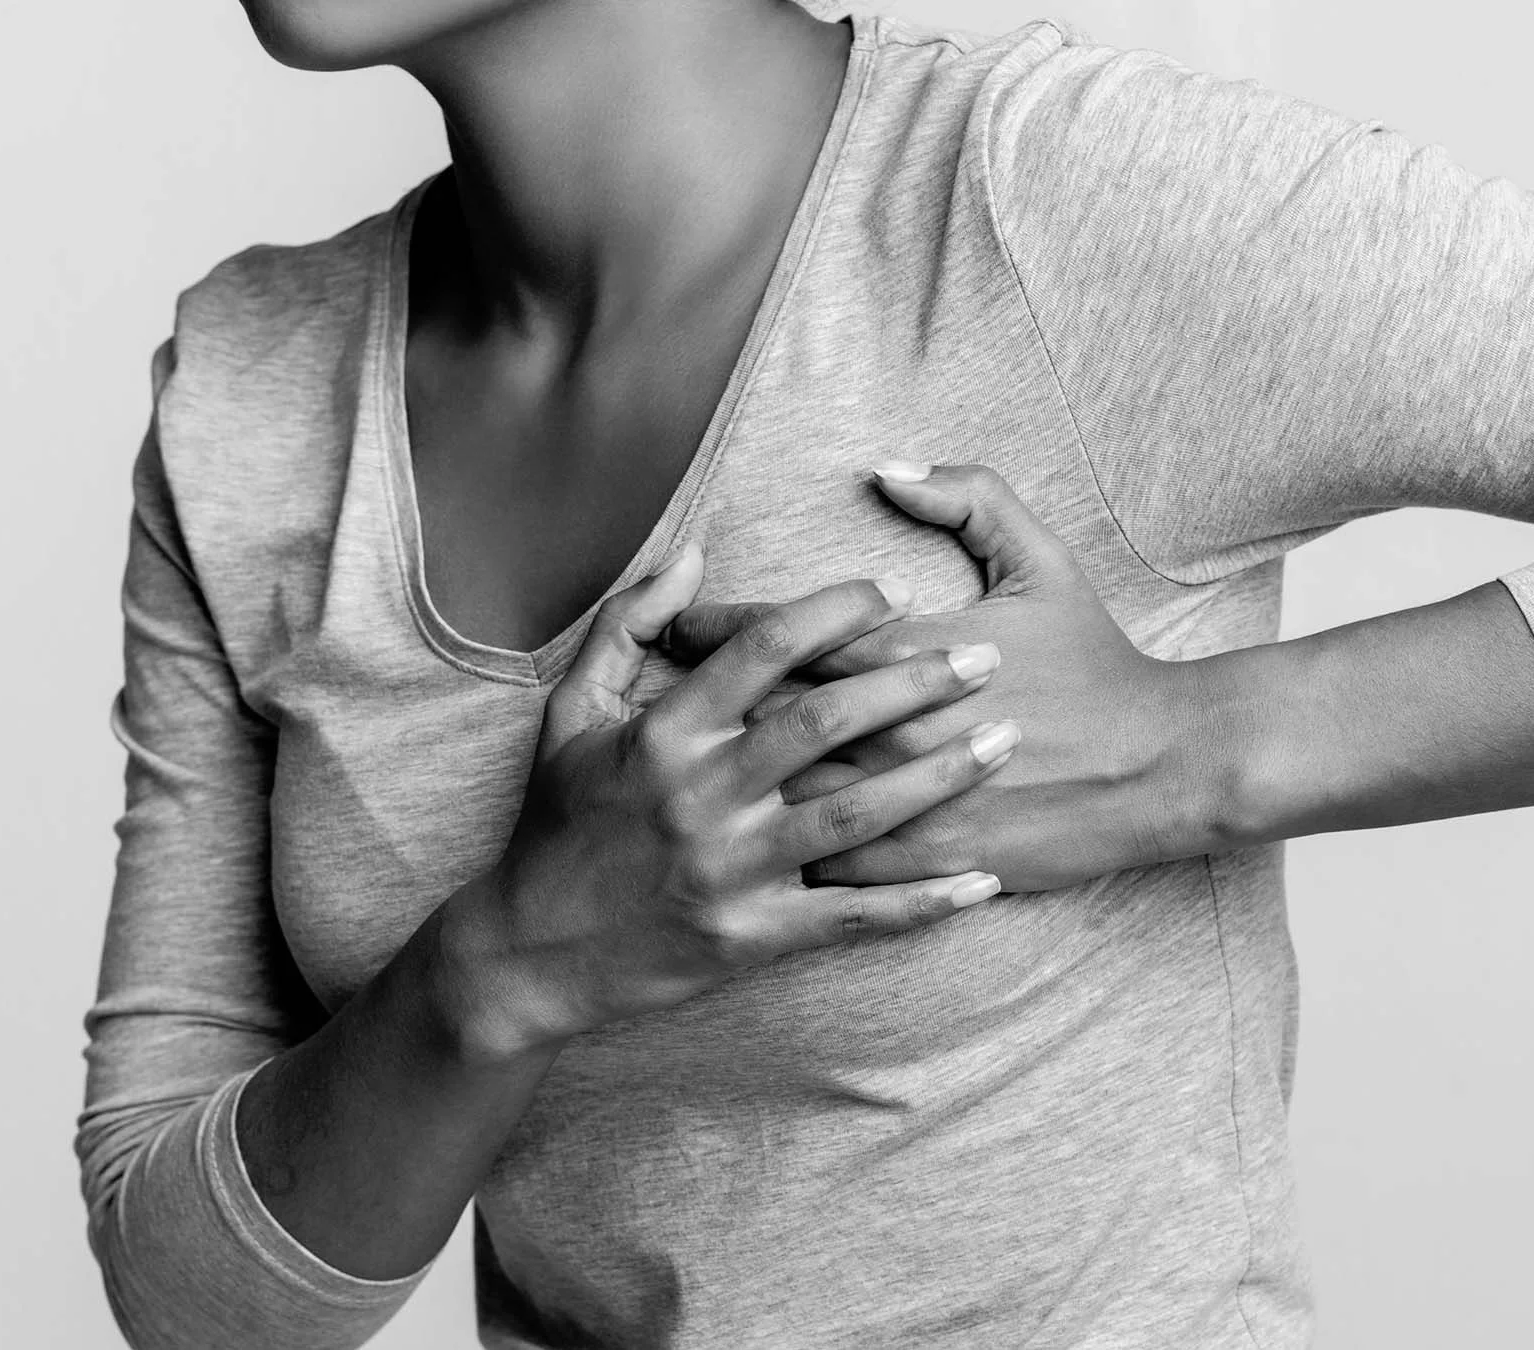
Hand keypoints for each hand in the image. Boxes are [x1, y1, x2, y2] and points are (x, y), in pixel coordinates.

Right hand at [439, 542, 1013, 1057]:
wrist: (532, 952)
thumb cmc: (559, 822)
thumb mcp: (570, 712)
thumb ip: (629, 623)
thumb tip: (695, 552)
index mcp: (663, 732)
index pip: (764, 649)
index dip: (837, 612)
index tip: (897, 592)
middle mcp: (701, 795)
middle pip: (827, 722)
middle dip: (915, 684)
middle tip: (984, 656)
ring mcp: (731, 870)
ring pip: (856, 814)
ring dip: (938, 778)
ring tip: (1002, 743)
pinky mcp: (753, 937)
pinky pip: (853, 917)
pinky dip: (922, 903)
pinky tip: (983, 880)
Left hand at [661, 464, 1224, 893]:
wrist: (1163, 764)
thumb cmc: (1095, 659)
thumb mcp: (1041, 559)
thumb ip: (966, 498)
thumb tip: (888, 468)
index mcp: (904, 651)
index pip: (779, 635)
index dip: (714, 628)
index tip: (676, 625)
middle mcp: (891, 729)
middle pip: (763, 719)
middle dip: (701, 710)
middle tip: (653, 701)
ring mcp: (905, 801)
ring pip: (785, 798)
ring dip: (734, 791)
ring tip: (683, 781)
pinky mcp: (926, 860)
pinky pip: (831, 864)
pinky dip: (786, 855)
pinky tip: (750, 846)